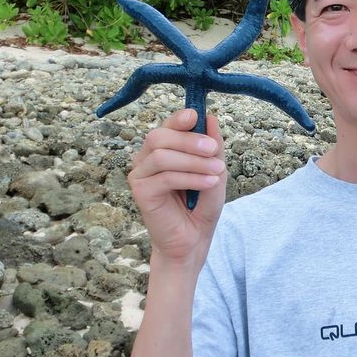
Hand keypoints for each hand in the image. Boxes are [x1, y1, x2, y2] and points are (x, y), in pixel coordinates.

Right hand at [127, 109, 226, 268]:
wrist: (193, 240)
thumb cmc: (201, 205)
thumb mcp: (214, 171)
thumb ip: (213, 146)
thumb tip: (210, 118)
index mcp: (162, 149)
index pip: (166, 126)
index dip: (178, 118)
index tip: (196, 116)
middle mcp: (147, 158)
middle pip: (159, 136)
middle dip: (189, 140)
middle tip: (213, 149)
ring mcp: (140, 175)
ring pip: (162, 155)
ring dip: (192, 161)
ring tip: (215, 170)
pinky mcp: (140, 192)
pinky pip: (164, 178)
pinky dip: (190, 178)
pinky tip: (208, 183)